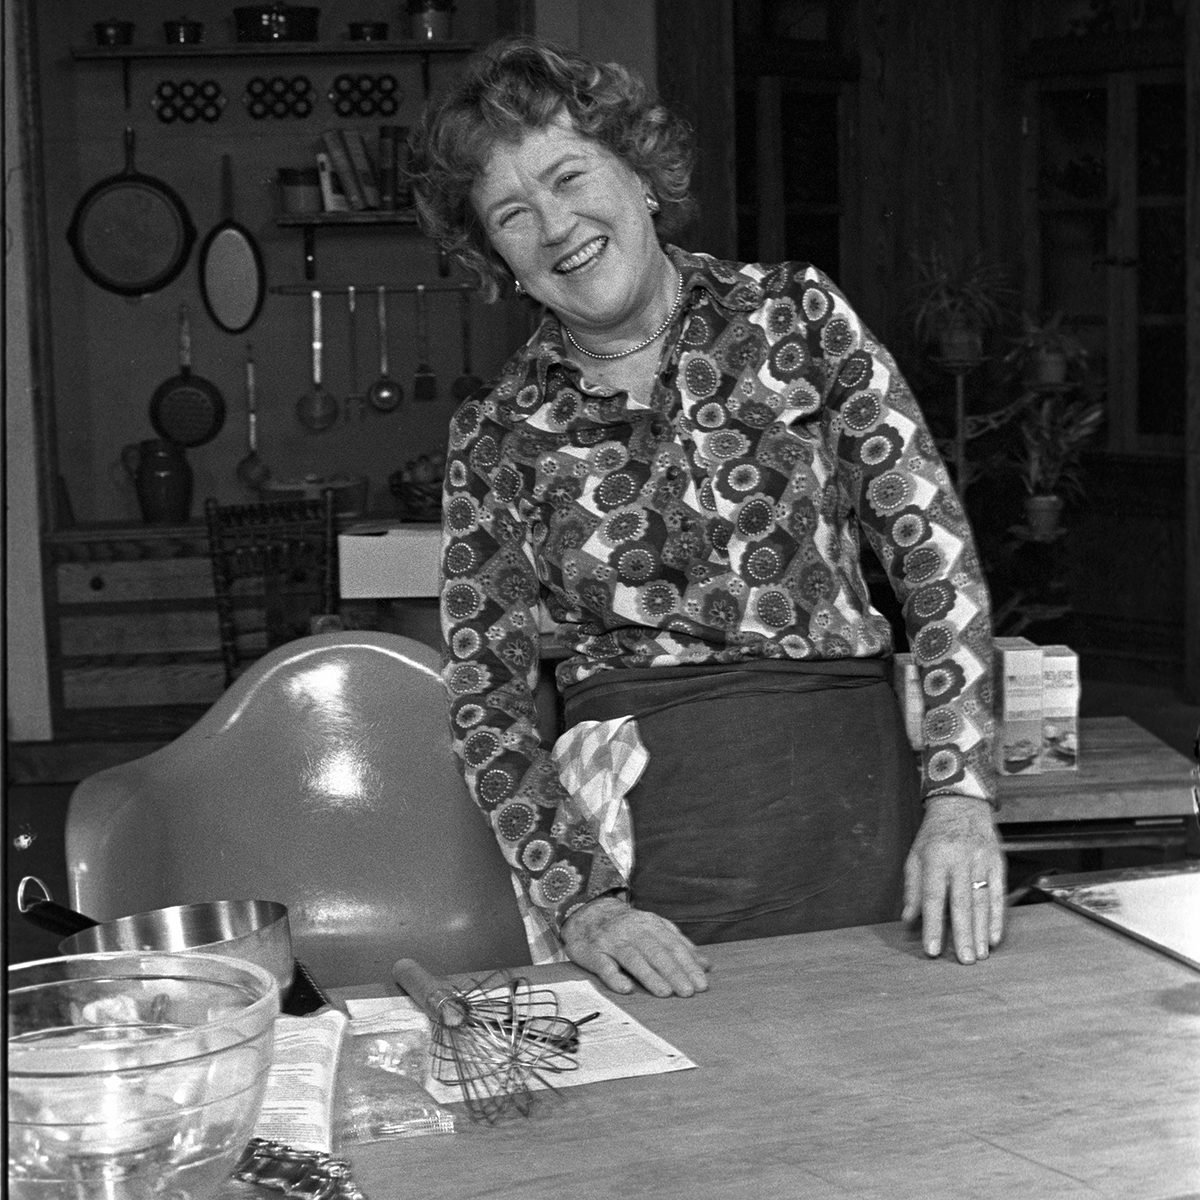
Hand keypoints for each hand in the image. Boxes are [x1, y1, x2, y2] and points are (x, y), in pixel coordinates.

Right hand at [561, 895, 710, 997]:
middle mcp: (632, 931)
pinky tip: (626, 988)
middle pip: (655, 952)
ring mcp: (612, 941)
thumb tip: (706, 965)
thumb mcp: (655, 928)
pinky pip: (603, 965)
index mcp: (650, 925)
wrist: (588, 912)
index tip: (701, 984)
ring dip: (649, 975)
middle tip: (688, 992)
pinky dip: (614, 977)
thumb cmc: (628, 926)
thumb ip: (679, 945)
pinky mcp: (592, 952)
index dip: (688, 964)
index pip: (672, 946)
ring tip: (665, 992)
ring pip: (632, 958)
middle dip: (673, 972)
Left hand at [902, 794, 1005, 963]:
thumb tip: (908, 919)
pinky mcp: (998, 862)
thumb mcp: (915, 856)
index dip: (932, 925)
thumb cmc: (934, 834)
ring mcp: (981, 861)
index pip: (933, 897)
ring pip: (982, 901)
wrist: (961, 805)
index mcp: (935, 858)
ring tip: (979, 955)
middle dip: (962, 934)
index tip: (932, 950)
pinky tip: (994, 937)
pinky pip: (999, 894)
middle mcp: (960, 860)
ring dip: (981, 931)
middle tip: (964, 961)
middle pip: (961, 903)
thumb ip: (913, 889)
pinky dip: (998, 918)